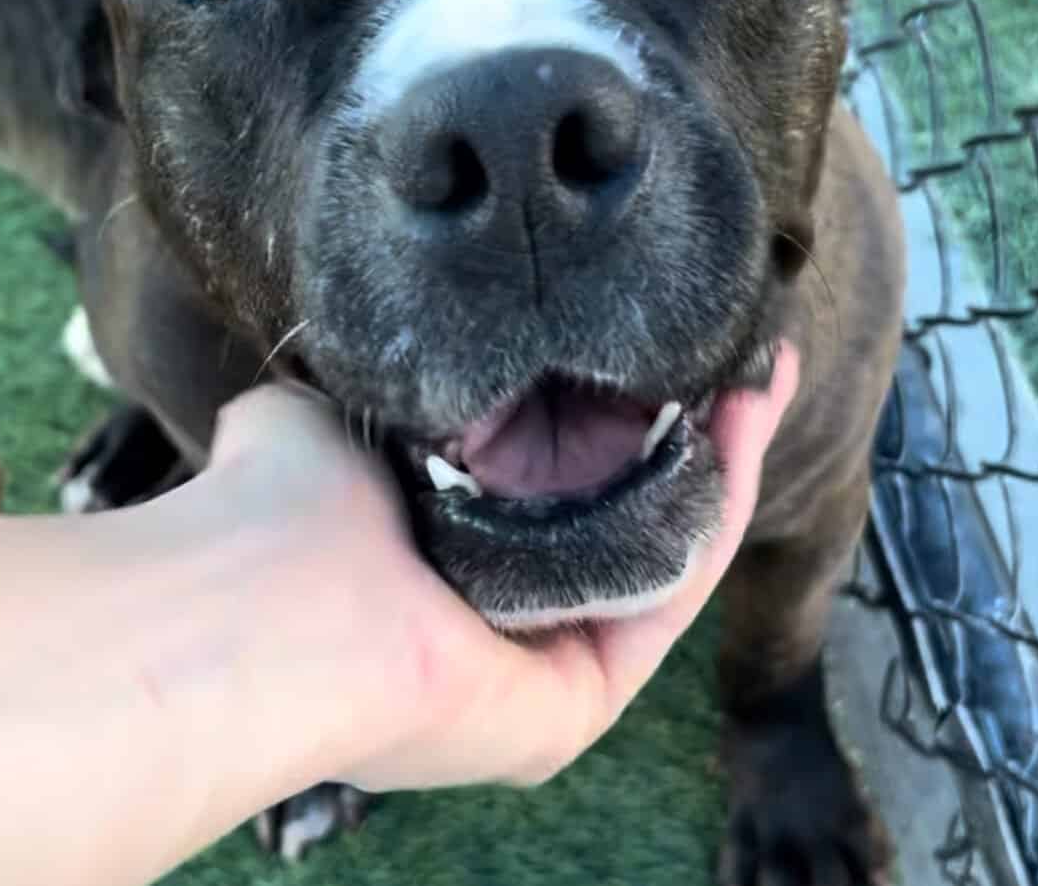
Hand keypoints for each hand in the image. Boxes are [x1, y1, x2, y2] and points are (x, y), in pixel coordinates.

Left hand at [206, 342, 799, 796]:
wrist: (272, 599)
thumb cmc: (284, 503)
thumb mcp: (319, 414)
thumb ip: (361, 388)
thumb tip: (353, 359)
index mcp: (432, 560)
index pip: (543, 485)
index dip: (605, 413)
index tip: (648, 341)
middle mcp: (494, 616)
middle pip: (619, 514)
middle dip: (682, 431)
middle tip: (735, 354)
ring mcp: (544, 661)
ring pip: (659, 546)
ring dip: (720, 457)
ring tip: (765, 371)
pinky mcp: (584, 697)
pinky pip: (673, 589)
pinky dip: (720, 498)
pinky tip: (749, 416)